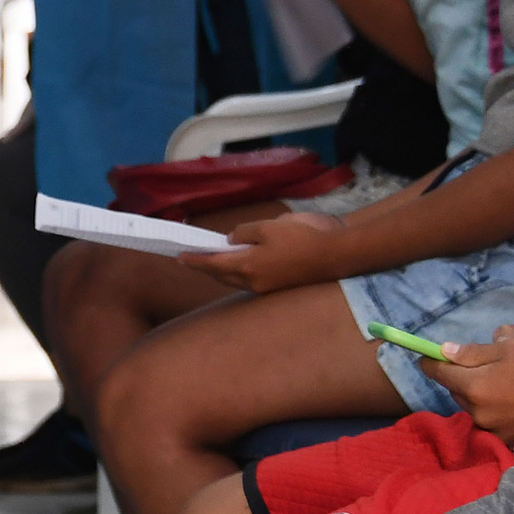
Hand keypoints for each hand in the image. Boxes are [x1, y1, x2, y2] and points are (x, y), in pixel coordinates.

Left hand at [180, 210, 340, 293]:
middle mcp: (253, 282)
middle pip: (221, 276)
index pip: (212, 264)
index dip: (195, 260)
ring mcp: (266, 287)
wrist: (334, 255)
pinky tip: (239, 264)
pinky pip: (249, 280)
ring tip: (212, 260)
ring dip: (222, 271)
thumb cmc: (301, 237)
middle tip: (192, 258)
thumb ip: (244, 233)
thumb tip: (231, 240)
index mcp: (247, 267)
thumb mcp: (268, 226)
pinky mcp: (277, 287)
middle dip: (206, 267)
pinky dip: (239, 272)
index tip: (179, 256)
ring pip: (235, 280)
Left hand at [421, 336, 513, 442]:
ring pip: (473, 407)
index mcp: (474, 386)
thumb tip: (443, 352)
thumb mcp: (508, 349)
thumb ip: (471, 353)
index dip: (431, 363)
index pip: (439, 374)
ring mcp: (492, 428)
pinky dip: (494, 410)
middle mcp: (478, 412)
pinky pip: (490, 421)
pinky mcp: (507, 439)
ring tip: (503, 383)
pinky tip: (512, 401)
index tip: (426, 357)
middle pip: (456, 392)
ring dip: (478, 395)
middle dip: (461, 378)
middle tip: (480, 365)